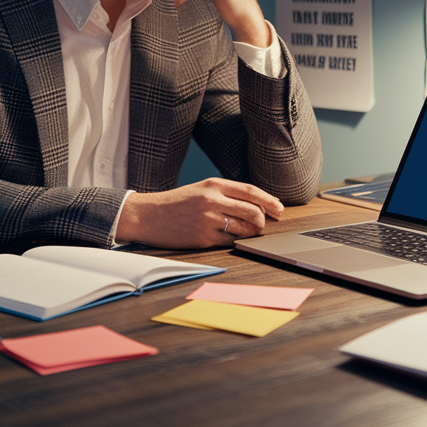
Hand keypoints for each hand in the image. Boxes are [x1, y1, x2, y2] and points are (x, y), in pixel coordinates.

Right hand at [114, 178, 285, 248]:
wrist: (147, 215)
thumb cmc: (175, 203)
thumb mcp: (200, 190)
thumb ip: (225, 195)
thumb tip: (255, 207)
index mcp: (213, 184)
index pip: (250, 191)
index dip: (269, 201)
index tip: (279, 209)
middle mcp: (212, 200)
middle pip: (252, 211)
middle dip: (263, 220)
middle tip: (265, 225)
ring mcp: (208, 220)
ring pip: (243, 228)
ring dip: (251, 233)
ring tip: (249, 232)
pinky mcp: (203, 238)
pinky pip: (229, 241)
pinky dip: (234, 241)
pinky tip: (231, 239)